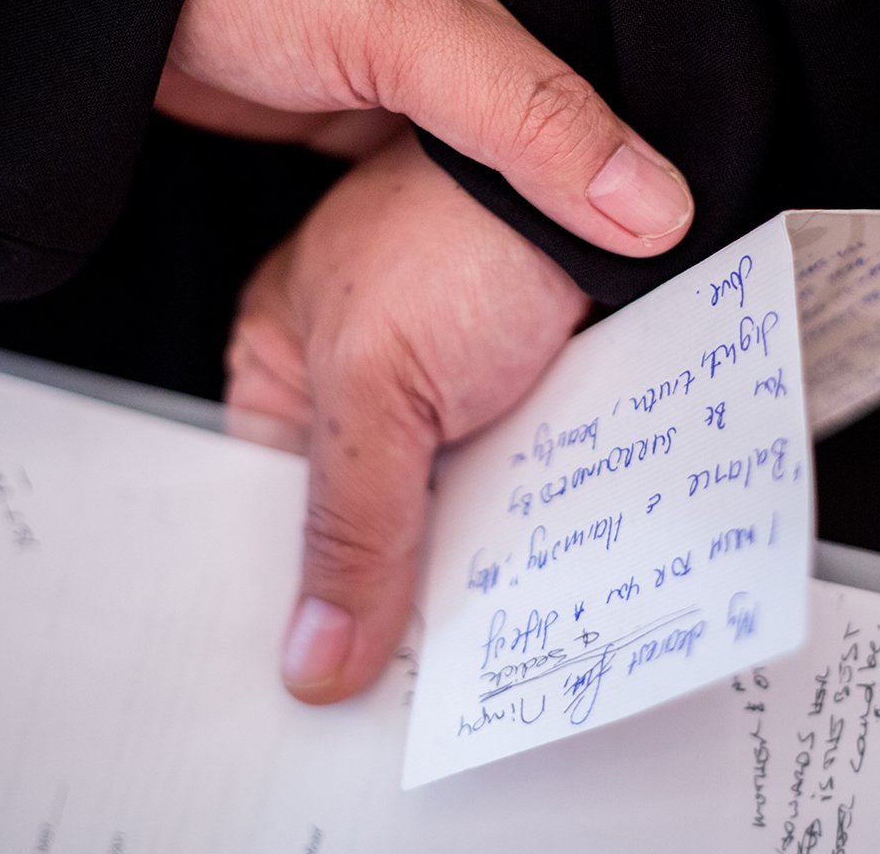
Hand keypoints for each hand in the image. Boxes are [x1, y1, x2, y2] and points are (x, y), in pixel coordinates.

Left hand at [163, 0, 693, 253]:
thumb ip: (529, 113)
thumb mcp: (406, 23)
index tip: (686, 238)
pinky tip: (487, 267)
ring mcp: (445, 63)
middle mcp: (505, 2)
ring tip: (566, 293)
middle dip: (601, 198)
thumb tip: (650, 205)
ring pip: (522, 160)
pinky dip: (469, 224)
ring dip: (536, 220)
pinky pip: (457, 181)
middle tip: (624, 284)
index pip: (642, 59)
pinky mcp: (392, 112)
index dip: (671, 144)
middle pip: (590, 120)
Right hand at [225, 134, 590, 702]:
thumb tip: (316, 658)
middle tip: (399, 686)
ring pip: (436, 523)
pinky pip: (508, 498)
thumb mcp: (380, 387)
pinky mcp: (521, 402)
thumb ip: (351, 528)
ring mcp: (445, 397)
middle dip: (381, 598)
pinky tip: (529, 592)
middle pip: (354, 527)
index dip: (291, 595)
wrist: (614, 193)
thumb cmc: (464, 230)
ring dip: (458, 577)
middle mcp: (357, 386)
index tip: (317, 678)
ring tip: (467, 653)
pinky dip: (518, 542)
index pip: (265, 507)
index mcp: (283, 365)